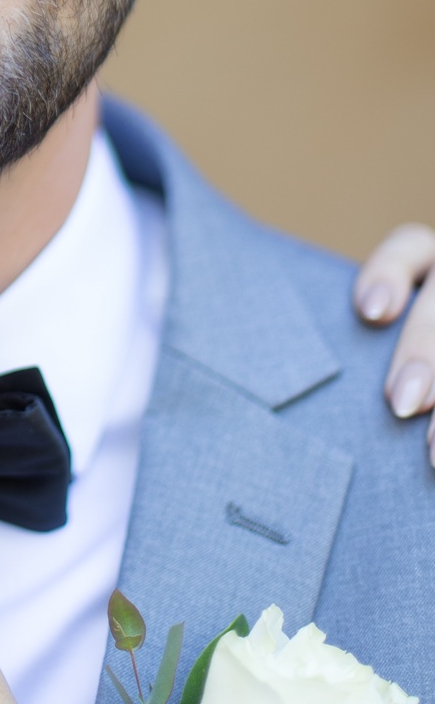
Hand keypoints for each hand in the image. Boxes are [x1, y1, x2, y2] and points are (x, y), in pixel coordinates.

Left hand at [354, 224, 434, 460]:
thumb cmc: (386, 395)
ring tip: (433, 455)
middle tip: (399, 403)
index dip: (390, 271)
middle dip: (427, 348)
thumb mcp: (366, 362)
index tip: (368, 313)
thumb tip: (283, 387)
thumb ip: (349, 362)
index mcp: (431, 270)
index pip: (413, 248)